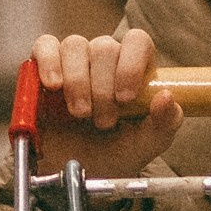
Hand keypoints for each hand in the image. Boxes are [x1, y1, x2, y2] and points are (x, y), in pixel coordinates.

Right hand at [31, 25, 181, 163]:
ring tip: (79, 113)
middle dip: (103, 89)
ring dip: (78, 81)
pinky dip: (49, 63)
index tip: (126, 98)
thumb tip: (167, 96)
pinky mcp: (44, 66)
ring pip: (75, 45)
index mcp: (133, 68)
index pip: (137, 41)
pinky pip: (45, 46)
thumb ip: (166, 122)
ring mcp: (73, 60)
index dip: (131, 65)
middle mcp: (104, 58)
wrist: (78, 169)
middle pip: (105, 47)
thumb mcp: (147, 143)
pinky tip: (54, 86)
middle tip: (103, 122)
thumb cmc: (115, 151)